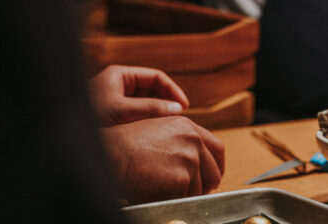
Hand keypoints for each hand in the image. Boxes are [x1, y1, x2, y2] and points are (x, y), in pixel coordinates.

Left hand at [89, 65, 188, 125]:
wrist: (63, 134)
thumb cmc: (87, 118)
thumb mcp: (121, 111)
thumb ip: (150, 108)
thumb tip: (178, 109)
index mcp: (120, 75)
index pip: (156, 77)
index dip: (173, 90)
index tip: (184, 106)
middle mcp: (119, 85)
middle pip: (152, 90)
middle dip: (167, 102)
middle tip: (179, 118)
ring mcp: (116, 100)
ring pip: (146, 103)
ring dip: (158, 113)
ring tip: (168, 127)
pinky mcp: (114, 116)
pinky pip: (137, 115)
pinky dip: (147, 122)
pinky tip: (153, 133)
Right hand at [101, 117, 224, 203]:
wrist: (110, 153)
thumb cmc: (125, 144)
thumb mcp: (158, 129)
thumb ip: (179, 140)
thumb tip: (194, 159)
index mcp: (188, 127)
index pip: (217, 148)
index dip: (216, 166)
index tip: (211, 176)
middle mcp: (193, 140)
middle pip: (214, 171)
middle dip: (205, 185)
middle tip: (192, 192)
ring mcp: (189, 158)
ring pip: (199, 189)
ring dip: (185, 194)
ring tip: (163, 190)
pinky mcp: (182, 178)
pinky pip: (185, 198)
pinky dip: (173, 201)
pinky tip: (158, 193)